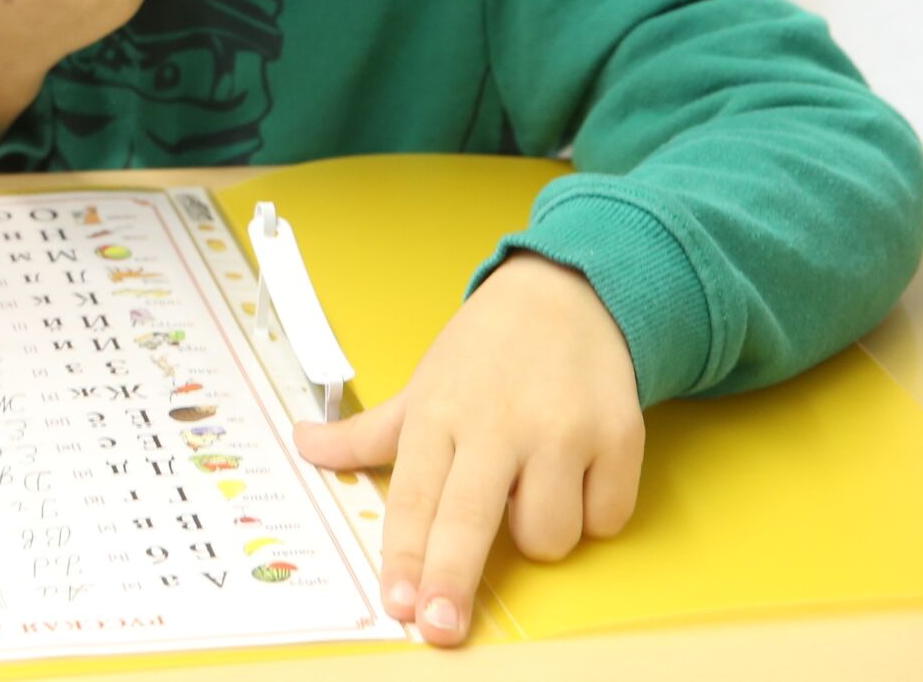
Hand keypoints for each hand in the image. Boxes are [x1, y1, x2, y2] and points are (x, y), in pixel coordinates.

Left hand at [294, 253, 643, 645]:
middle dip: (451, 579)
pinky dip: (592, 512)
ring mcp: (562, 431)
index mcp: (440, 413)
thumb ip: (368, 432)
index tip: (396, 605)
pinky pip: (605, 519)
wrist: (569, 295)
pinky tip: (578, 471)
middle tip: (439, 628)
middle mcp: (498, 423)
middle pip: (469, 520)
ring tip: (531, 483)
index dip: (404, 556)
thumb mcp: (423, 385)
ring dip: (539, 532)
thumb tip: (302, 446)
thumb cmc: (485, 351)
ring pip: (548, 535)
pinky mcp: (620, 437)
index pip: (414, 497)